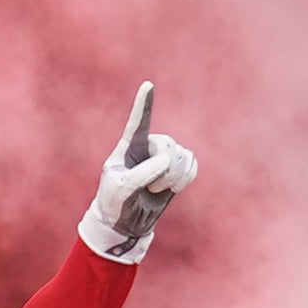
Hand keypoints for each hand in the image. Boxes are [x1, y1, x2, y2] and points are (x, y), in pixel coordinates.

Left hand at [80, 82, 197, 264]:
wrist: (126, 222)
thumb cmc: (114, 202)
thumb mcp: (120, 189)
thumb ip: (141, 173)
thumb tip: (166, 159)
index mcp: (129, 146)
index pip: (138, 122)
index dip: (144, 104)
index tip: (147, 85)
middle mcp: (149, 146)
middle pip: (168, 146)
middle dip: (164, 171)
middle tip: (150, 187)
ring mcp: (165, 156)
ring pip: (182, 156)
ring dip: (174, 178)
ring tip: (156, 189)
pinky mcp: (178, 169)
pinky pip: (192, 164)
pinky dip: (186, 177)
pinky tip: (174, 187)